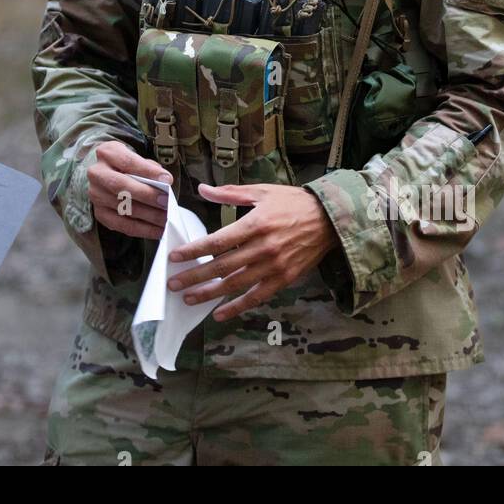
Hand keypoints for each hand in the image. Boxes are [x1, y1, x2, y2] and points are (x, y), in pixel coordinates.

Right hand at [87, 140, 172, 239]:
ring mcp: (95, 195)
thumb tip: (165, 182)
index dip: (148, 171)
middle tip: (166, 202)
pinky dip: (142, 229)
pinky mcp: (99, 214)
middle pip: (120, 186)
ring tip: (166, 219)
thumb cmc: (128, 166)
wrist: (107, 175)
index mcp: (107, 153)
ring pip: (122, 208)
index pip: (127, 162)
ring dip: (147, 215)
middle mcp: (97, 174)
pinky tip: (158, 230)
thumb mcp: (137, 159)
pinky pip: (122, 225)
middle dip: (146, 195)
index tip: (167, 180)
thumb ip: (149, 168)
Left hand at [166, 183, 337, 321]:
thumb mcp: (262, 191)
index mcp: (254, 224)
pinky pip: (256, 297)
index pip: (216, 242)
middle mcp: (262, 248)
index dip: (193, 251)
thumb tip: (202, 189)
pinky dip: (237, 307)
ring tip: (188, 299)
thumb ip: (230, 193)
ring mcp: (273, 267)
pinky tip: (219, 313)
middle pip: (221, 267)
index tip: (174, 257)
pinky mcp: (284, 280)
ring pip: (235, 285)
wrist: (330, 220)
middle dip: (194, 276)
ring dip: (209, 294)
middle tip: (173, 284)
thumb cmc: (293, 202)